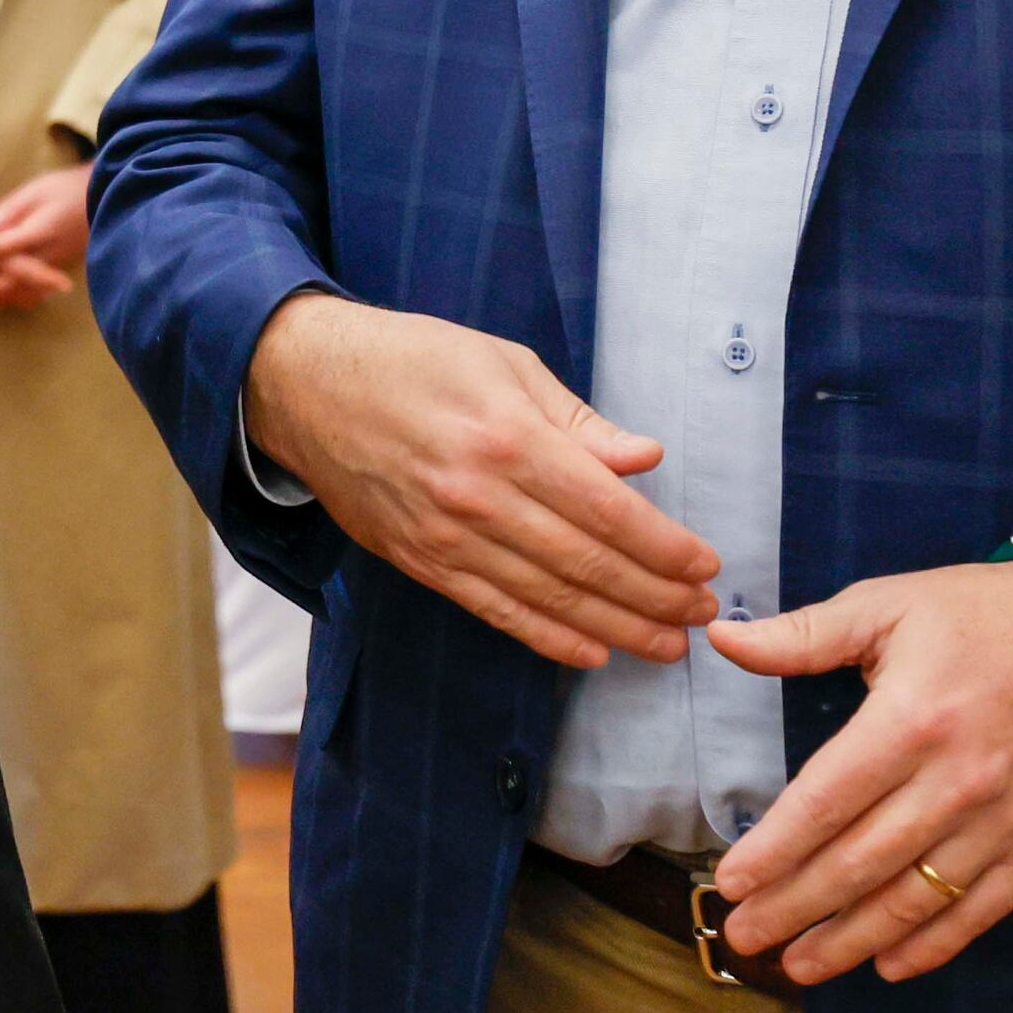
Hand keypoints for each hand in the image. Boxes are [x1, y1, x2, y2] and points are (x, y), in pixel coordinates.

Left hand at [0, 162, 88, 310]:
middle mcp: (46, 255)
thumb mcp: (37, 190)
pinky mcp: (55, 267)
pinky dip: (10, 295)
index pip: (1, 247)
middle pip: (10, 281)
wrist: (105, 198)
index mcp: (39, 233)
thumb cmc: (67, 189)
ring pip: (21, 291)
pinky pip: (31, 289)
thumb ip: (11, 209)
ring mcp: (53, 265)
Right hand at [241, 292, 720, 667]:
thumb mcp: (503, 363)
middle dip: (655, 596)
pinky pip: (494, 611)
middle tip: (703, 616)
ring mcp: (445, 536)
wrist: (305, 384)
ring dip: (616, 627)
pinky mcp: (419, 561)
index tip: (706, 566)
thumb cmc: (412, 360)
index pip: (606, 509)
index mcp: (507, 436)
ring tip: (667, 645)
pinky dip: (547, 638)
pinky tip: (592, 652)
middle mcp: (478, 496)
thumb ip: (577, 420)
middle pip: (585, 563)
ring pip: (547, 598)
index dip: (664, 546)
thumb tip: (644, 458)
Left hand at [704, 545, 1012, 984]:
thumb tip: (725, 639)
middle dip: (794, 906)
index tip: (732, 881)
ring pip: (915, 898)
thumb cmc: (986, 613)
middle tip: (745, 935)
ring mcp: (1005, 820)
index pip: (827, 801)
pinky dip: (933, 944)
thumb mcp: (890, 605)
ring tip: (799, 964)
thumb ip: (804, 634)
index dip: (776, 849)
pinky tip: (888, 963)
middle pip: (861, 862)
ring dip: (852, 939)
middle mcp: (957, 780)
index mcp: (911, 719)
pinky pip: (981, 909)